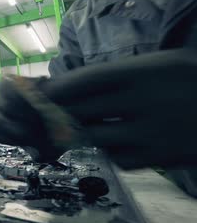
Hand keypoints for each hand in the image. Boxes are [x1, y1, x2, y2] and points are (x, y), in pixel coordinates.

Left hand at [0, 49, 196, 167]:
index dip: (57, 88)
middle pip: (83, 111)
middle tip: (49, 114)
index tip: (41, 93)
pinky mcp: (161, 158)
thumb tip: (73, 84)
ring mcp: (152, 134)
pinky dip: (111, 152)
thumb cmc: (192, 81)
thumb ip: (122, 74)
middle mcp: (145, 102)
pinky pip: (119, 159)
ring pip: (96, 138)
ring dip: (84, 134)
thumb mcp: (162, 63)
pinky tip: (118, 142)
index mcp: (144, 72)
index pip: (85, 81)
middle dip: (61, 113)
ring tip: (86, 126)